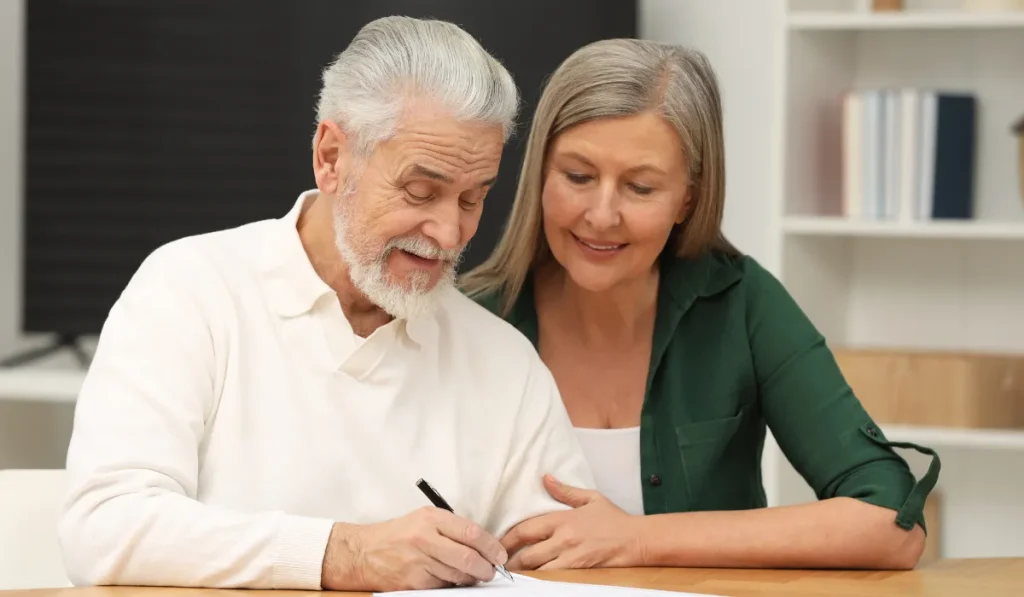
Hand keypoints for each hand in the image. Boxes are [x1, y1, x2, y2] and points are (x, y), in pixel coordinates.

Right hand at [320, 507, 507, 591]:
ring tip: (473, 575)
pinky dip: (452, 586)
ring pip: (458, 575)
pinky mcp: (413, 582)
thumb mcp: (424, 519)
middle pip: (468, 557)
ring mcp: (418, 562)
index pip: (471, 533)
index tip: (500, 555)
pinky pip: (443, 587)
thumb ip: (452, 528)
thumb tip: (484, 546)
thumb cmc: (398, 534)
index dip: (491, 546)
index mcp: (431, 518)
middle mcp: (424, 538)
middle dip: (486, 568)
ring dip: (471, 578)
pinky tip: (451, 580)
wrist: (363, 552)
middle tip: (491, 571)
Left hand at [501, 474, 643, 569]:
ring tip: (511, 574)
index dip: (507, 538)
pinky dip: (541, 579)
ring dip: (524, 573)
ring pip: (538, 569)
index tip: (498, 543)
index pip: (526, 529)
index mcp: (563, 519)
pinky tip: (533, 580)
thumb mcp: (591, 499)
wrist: (637, 539)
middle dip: (510, 561)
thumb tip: (545, 478)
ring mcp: (571, 557)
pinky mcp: (579, 571)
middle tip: (498, 564)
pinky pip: (554, 578)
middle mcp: (563, 539)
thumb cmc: (615, 520)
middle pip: (527, 554)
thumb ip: (565, 491)